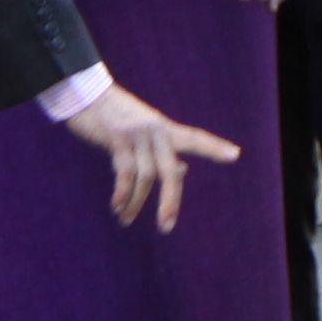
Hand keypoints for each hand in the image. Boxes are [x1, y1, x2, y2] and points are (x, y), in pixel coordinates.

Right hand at [64, 85, 241, 230]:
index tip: (235, 154)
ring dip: (135, 203)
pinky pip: (124, 172)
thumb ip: (163, 149)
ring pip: (144, 177)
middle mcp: (155, 130)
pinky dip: (122, 193)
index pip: (194, 137)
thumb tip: (183, 170)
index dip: (213, 146)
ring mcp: (137, 134)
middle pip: (169, 171)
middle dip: (169, 201)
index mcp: (164, 127)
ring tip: (125, 220)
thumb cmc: (115, 115)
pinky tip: (118, 206)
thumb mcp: (143, 130)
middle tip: (166, 227)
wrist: (86, 94)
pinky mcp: (117, 138)